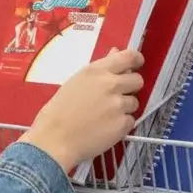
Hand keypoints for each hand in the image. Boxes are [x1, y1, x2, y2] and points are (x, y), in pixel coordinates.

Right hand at [19, 48, 143, 170]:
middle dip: (131, 87)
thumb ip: (100, 69)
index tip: (136, 64)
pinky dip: (122, 124)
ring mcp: (119, 105)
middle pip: (138, 80)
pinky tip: (105, 128)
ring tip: (105, 115)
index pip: (129, 57)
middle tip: (116, 96)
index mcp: (97, 71)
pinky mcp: (123, 125)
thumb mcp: (77, 82)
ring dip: (125, 108)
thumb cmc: (59, 110)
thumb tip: (115, 53)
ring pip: (135, 102)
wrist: (55, 139)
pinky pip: (131, 121)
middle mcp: (111, 84)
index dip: (136, 60)